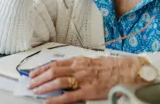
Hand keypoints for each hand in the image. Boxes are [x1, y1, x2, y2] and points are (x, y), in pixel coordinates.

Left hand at [27, 56, 142, 103]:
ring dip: (44, 86)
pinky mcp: (89, 91)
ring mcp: (83, 79)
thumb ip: (80, 65)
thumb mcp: (94, 61)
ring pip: (58, 81)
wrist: (129, 71)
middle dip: (39, 78)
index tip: (33, 73)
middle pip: (53, 71)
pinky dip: (56, 99)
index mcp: (80, 60)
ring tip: (36, 91)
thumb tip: (67, 69)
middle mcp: (79, 68)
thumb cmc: (114, 67)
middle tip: (30, 83)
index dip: (42, 69)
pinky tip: (48, 102)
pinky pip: (69, 96)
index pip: (55, 63)